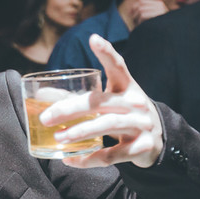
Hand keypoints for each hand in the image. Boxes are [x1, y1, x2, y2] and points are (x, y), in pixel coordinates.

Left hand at [39, 34, 163, 168]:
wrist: (157, 141)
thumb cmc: (124, 114)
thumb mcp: (109, 101)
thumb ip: (81, 96)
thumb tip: (42, 94)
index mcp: (128, 86)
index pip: (118, 66)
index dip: (106, 52)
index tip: (93, 39)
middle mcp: (136, 103)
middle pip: (100, 102)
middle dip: (70, 109)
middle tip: (46, 118)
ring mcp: (141, 125)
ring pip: (106, 126)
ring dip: (79, 132)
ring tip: (58, 137)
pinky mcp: (141, 147)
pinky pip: (112, 154)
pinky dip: (89, 158)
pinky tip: (70, 159)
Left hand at [128, 0, 168, 26]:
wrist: (167, 35)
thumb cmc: (157, 26)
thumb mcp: (151, 16)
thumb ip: (145, 7)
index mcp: (159, 4)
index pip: (142, 1)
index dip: (134, 7)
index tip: (131, 13)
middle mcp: (160, 5)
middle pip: (140, 6)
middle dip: (135, 14)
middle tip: (135, 22)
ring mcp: (160, 10)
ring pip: (140, 10)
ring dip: (137, 19)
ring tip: (139, 25)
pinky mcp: (158, 15)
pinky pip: (143, 15)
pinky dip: (140, 21)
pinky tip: (143, 26)